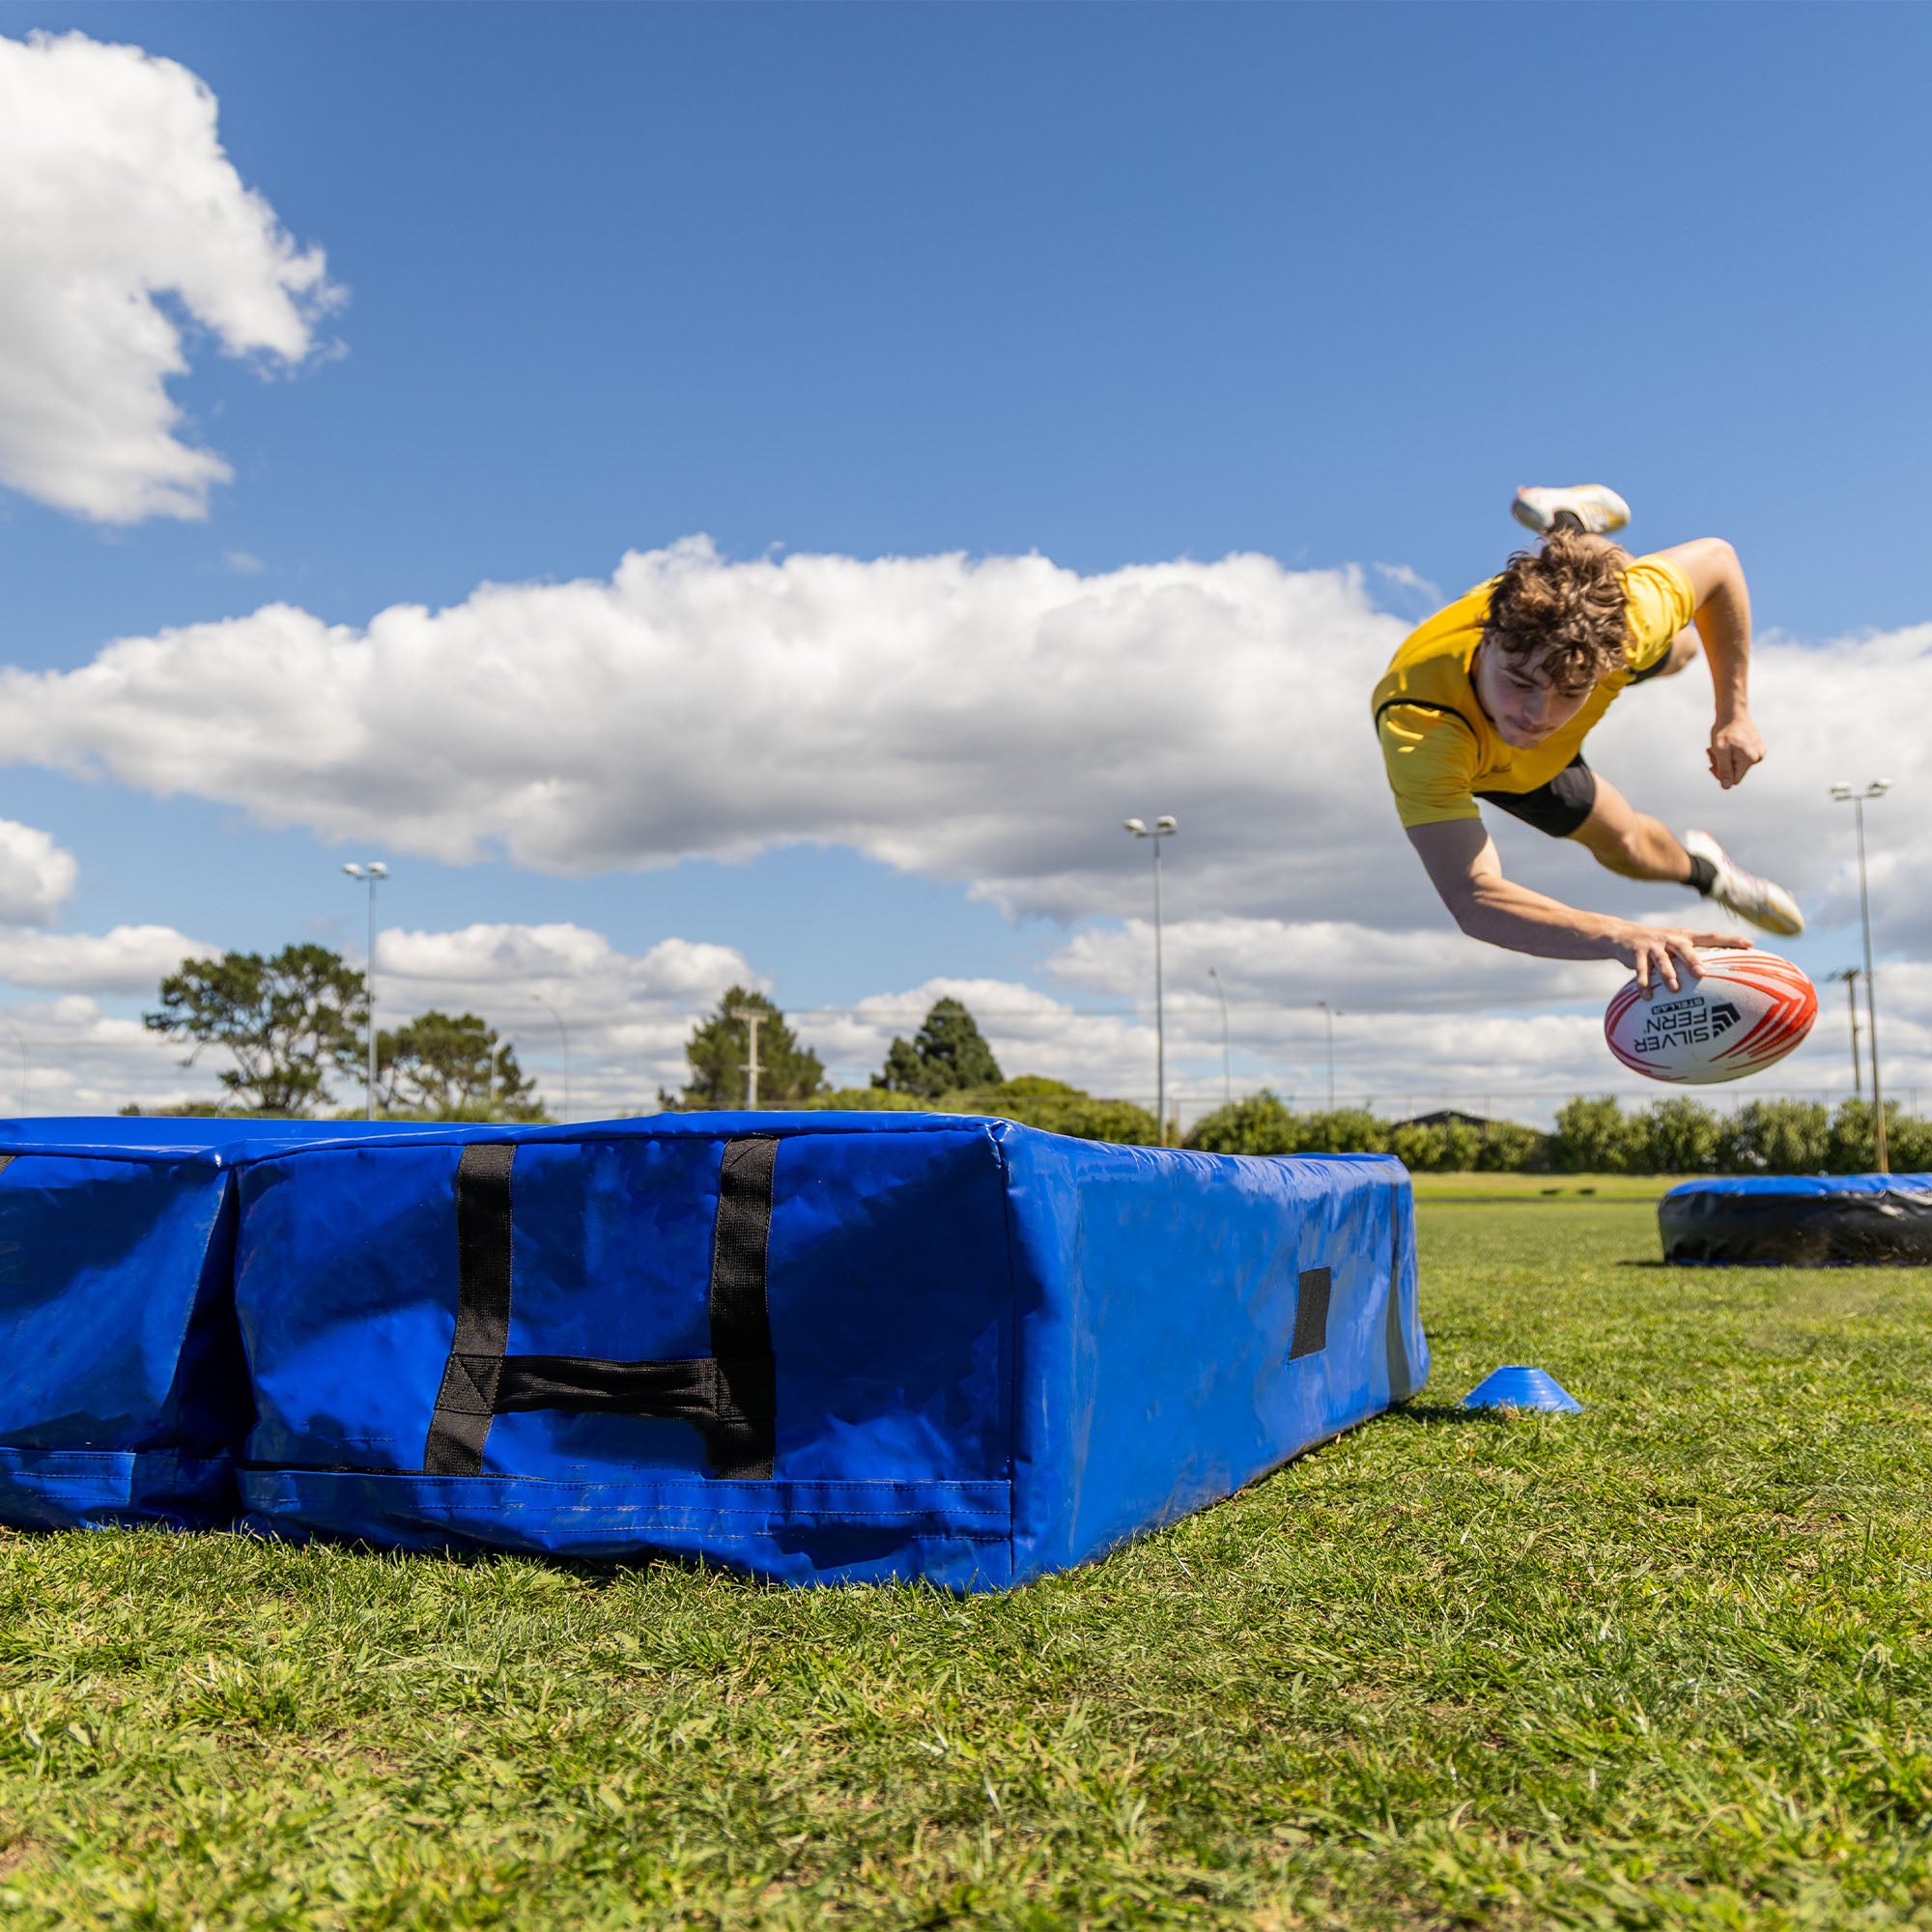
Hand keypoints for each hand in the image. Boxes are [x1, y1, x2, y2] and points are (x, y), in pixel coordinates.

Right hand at [1611, 922, 1748, 995]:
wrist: (1623, 935)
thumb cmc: (1659, 945)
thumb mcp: (1676, 944)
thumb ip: (1693, 955)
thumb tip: (1721, 975)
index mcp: (1686, 936)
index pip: (1711, 937)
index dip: (1730, 940)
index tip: (1749, 944)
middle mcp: (1671, 939)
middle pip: (1685, 949)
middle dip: (1693, 961)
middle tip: (1702, 974)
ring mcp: (1653, 946)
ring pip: (1662, 961)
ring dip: (1668, 975)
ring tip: (1674, 989)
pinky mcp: (1637, 954)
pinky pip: (1641, 971)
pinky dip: (1643, 984)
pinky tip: (1647, 996)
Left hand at [1708, 712, 1764, 788]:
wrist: (1732, 712)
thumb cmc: (1724, 730)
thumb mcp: (1720, 751)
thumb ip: (1724, 769)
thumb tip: (1726, 787)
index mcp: (1751, 759)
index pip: (1734, 780)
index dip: (1720, 774)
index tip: (1712, 762)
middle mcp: (1759, 757)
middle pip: (1735, 772)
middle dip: (1721, 765)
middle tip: (1712, 752)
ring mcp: (1760, 752)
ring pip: (1737, 764)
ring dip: (1725, 759)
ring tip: (1718, 746)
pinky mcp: (1758, 747)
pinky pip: (1742, 757)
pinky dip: (1731, 753)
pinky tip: (1727, 744)